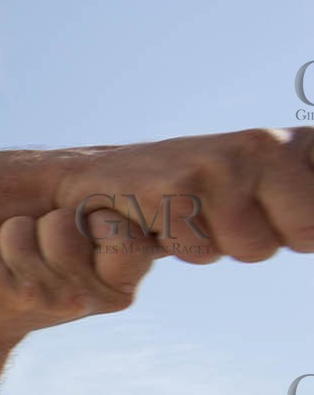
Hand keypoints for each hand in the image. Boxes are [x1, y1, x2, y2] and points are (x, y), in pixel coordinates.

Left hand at [0, 208, 158, 346]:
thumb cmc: (42, 283)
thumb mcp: (88, 268)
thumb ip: (115, 236)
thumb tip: (157, 187)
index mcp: (116, 290)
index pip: (122, 228)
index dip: (96, 221)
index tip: (81, 242)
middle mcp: (81, 297)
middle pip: (62, 219)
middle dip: (43, 228)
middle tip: (38, 261)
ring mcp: (38, 294)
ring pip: (20, 225)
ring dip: (9, 238)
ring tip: (11, 267)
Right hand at [54, 128, 313, 263]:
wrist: (101, 178)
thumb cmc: (196, 194)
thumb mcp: (271, 191)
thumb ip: (311, 210)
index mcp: (302, 144)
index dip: (309, 228)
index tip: (293, 229)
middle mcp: (269, 144)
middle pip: (308, 235)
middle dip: (266, 242)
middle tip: (227, 219)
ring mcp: (226, 162)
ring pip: (252, 248)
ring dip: (215, 246)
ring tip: (187, 217)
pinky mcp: (179, 185)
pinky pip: (202, 250)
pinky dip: (179, 247)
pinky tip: (159, 219)